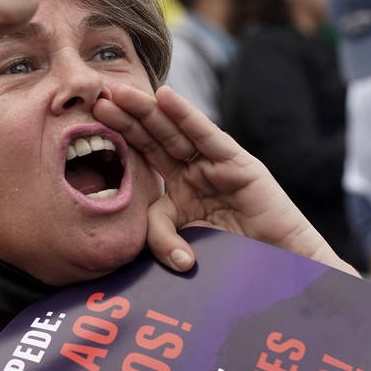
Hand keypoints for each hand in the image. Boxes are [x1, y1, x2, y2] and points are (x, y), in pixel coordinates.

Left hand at [94, 85, 358, 275]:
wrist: (280, 277)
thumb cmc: (235, 266)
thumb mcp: (183, 248)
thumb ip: (159, 237)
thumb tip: (138, 238)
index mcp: (178, 191)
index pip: (145, 156)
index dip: (121, 138)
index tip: (90, 122)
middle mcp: (196, 173)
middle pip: (156, 137)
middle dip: (128, 116)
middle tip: (99, 96)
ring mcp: (218, 167)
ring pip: (177, 133)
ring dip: (150, 111)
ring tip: (122, 93)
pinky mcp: (242, 167)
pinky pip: (210, 138)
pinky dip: (189, 118)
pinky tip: (167, 98)